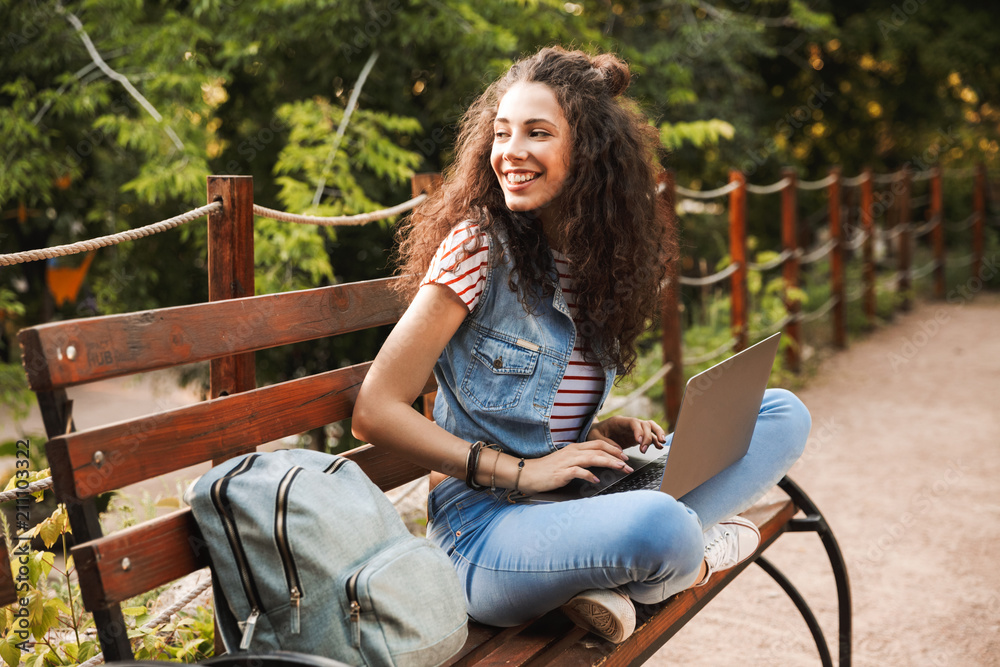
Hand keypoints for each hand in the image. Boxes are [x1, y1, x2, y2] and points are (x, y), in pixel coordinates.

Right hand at [516, 440, 632, 493]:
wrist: (527, 474)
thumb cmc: (546, 470)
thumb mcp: (565, 462)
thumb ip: (580, 462)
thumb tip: (596, 468)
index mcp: (574, 448)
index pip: (598, 443)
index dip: (613, 448)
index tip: (624, 455)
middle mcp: (572, 452)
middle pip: (599, 449)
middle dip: (617, 455)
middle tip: (628, 463)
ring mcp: (567, 461)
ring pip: (593, 458)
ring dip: (609, 462)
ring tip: (620, 468)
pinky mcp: (562, 472)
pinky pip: (579, 472)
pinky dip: (589, 475)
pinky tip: (597, 480)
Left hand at [588, 415, 666, 453]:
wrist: (595, 432)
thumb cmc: (594, 433)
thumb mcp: (594, 437)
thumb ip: (606, 442)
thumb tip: (619, 451)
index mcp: (618, 421)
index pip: (633, 422)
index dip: (638, 431)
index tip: (639, 442)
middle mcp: (628, 423)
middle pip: (644, 424)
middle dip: (647, 436)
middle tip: (643, 449)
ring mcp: (634, 429)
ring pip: (650, 427)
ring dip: (657, 434)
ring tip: (661, 443)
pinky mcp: (636, 436)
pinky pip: (649, 436)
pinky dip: (655, 440)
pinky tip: (660, 446)